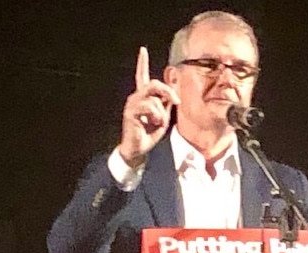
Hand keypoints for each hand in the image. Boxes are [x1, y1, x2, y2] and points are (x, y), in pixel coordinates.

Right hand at [118, 46, 180, 166]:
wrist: (139, 148)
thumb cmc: (150, 133)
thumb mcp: (163, 116)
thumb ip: (166, 103)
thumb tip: (173, 91)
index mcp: (144, 97)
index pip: (142, 76)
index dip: (142, 63)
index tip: (142, 49)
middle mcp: (136, 97)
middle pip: (154, 84)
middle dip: (168, 91)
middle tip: (176, 101)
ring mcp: (132, 103)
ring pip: (154, 98)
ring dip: (160, 112)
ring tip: (157, 122)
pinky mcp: (130, 111)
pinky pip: (149, 107)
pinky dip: (155, 116)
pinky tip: (152, 123)